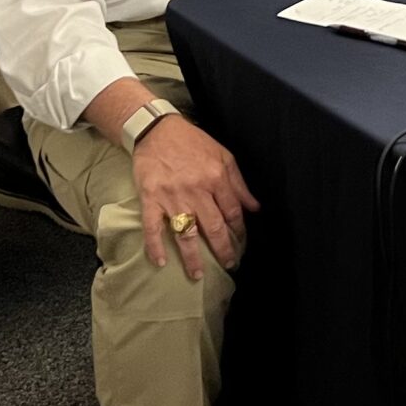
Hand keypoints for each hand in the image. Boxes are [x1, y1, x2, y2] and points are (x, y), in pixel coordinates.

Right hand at [132, 113, 258, 281]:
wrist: (157, 130)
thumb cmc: (192, 143)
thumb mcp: (223, 156)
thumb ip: (239, 183)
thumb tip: (255, 207)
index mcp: (216, 178)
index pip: (232, 212)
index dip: (239, 231)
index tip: (241, 244)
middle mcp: (196, 190)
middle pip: (213, 226)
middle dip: (223, 249)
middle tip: (229, 264)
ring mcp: (172, 196)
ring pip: (186, 232)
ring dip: (192, 257)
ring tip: (197, 275)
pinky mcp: (150, 198)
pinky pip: (153, 226)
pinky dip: (155, 246)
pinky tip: (160, 262)